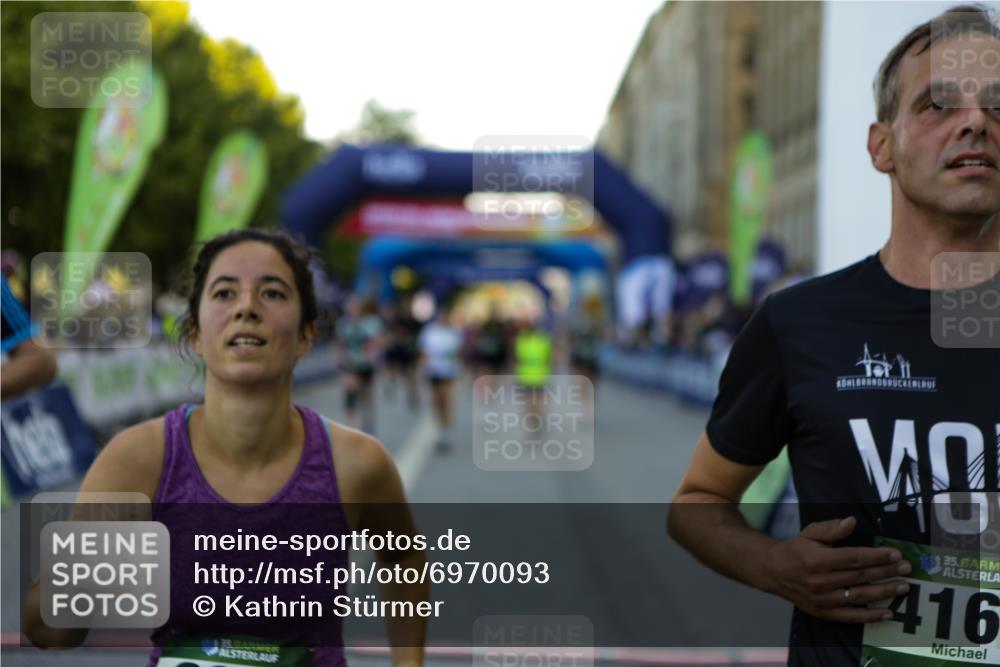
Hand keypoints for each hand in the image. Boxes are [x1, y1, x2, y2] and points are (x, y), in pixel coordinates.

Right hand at [761, 516, 912, 622]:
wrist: (773, 571)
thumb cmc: (796, 549)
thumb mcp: (810, 533)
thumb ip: (831, 528)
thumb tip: (852, 522)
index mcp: (817, 559)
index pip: (853, 558)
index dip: (876, 556)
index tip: (895, 554)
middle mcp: (820, 581)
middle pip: (860, 577)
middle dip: (886, 572)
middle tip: (906, 568)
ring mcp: (822, 599)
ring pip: (859, 597)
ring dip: (884, 592)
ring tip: (903, 587)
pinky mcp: (823, 612)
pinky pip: (850, 617)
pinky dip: (870, 617)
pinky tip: (888, 613)